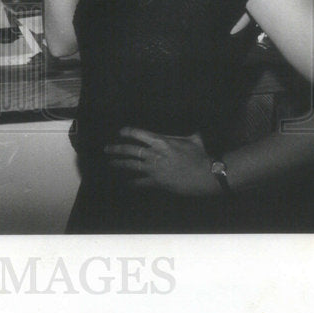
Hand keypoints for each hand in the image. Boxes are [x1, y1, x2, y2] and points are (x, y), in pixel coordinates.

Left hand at [104, 127, 219, 195]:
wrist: (207, 175)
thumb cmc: (202, 155)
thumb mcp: (194, 139)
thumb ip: (186, 134)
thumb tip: (191, 129)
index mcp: (161, 141)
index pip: (139, 134)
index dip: (128, 132)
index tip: (121, 132)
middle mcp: (154, 154)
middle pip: (130, 150)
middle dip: (116, 149)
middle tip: (106, 149)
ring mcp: (154, 169)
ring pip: (131, 165)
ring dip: (119, 164)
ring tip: (110, 163)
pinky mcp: (157, 182)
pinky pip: (141, 182)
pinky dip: (133, 183)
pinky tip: (126, 184)